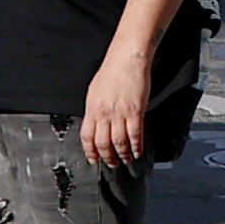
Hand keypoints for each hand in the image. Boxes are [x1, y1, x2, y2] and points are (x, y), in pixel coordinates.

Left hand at [81, 44, 153, 172]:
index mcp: (92, 109)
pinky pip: (135, 134)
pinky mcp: (135, 111)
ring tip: (126, 160)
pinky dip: (136, 146)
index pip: (87, 137)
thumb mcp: (94, 91)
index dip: (90, 151)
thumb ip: (95, 110)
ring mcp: (120, 113)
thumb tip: (95, 124)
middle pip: (103, 143)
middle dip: (107, 157)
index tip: (93, 159)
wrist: (126, 59)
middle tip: (111, 164)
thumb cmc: (112, 71)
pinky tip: (137, 151)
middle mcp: (104, 113)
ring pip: (119, 142)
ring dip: (122, 154)